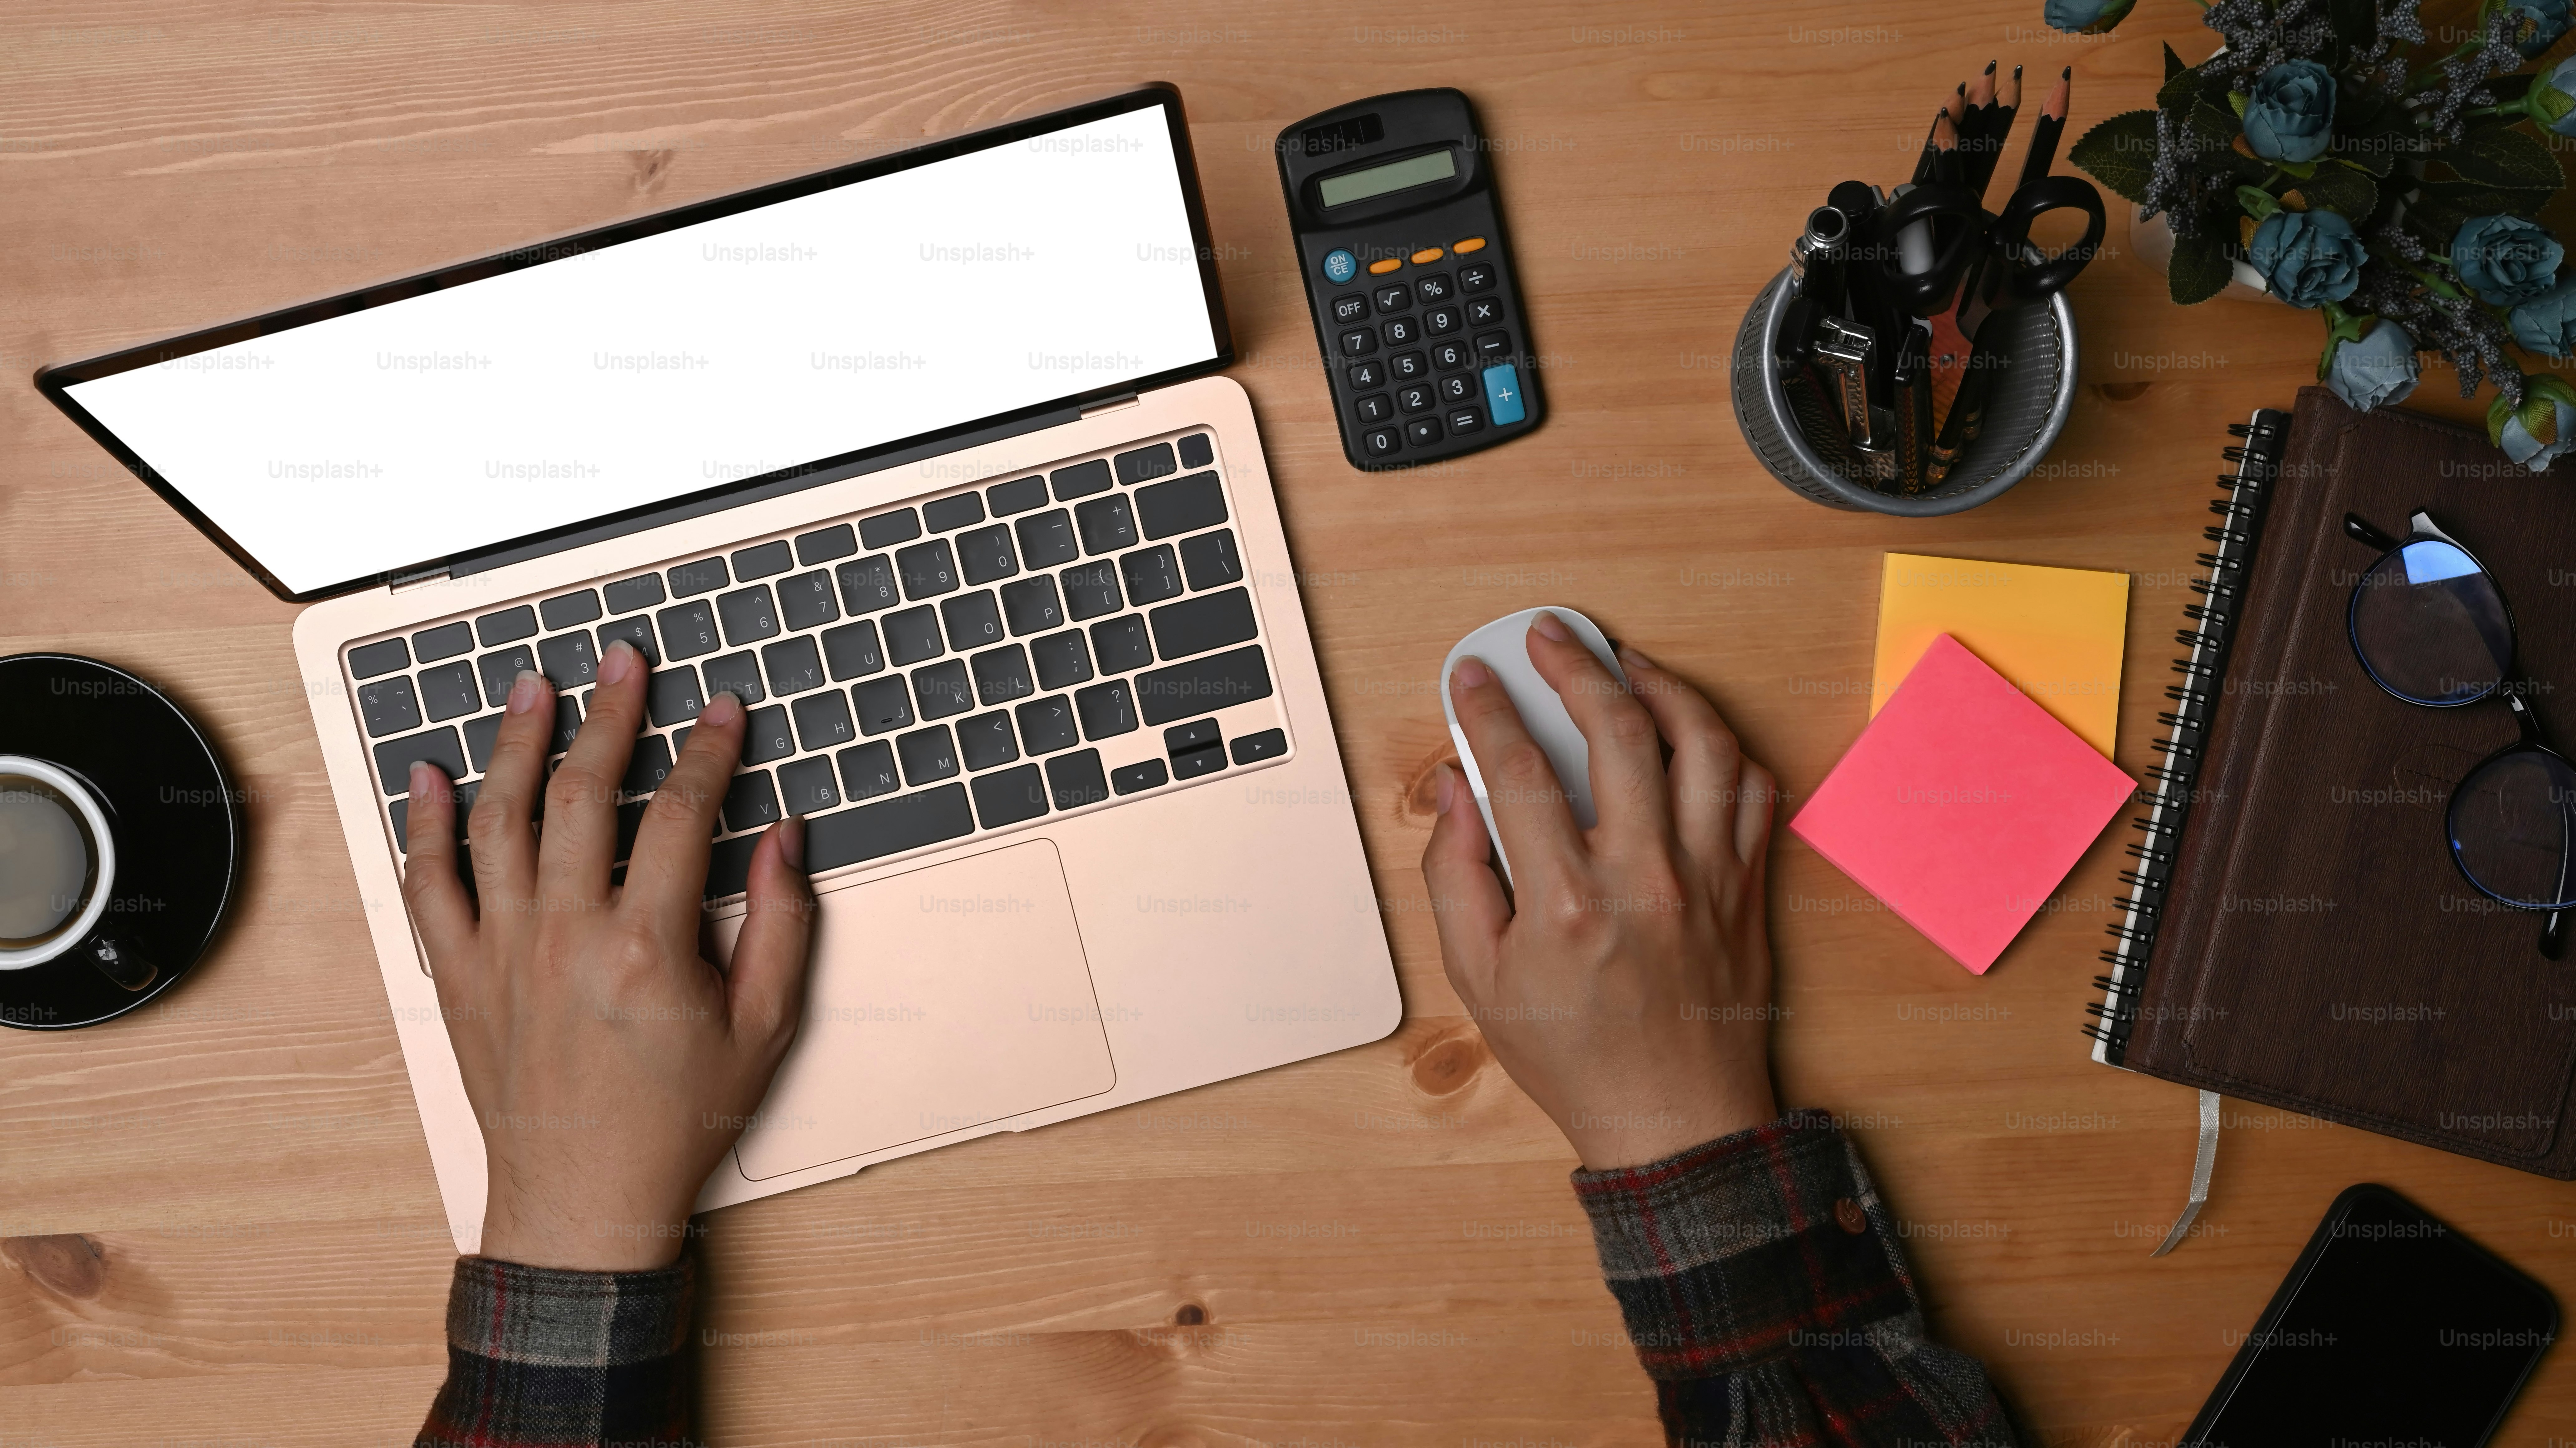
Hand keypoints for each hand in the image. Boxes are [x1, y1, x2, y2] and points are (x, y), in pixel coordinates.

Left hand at [400, 639, 816, 1269]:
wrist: (585, 1200)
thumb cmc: (677, 1121)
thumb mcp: (765, 1029)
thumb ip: (783, 926)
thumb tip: (784, 838)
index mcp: (646, 948)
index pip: (683, 817)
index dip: (709, 754)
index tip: (722, 712)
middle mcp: (566, 937)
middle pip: (586, 796)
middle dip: (610, 717)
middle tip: (623, 662)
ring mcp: (503, 954)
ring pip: (500, 822)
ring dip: (516, 746)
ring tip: (533, 689)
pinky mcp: (462, 979)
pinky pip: (429, 888)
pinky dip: (423, 828)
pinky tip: (426, 778)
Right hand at [1422, 613, 1779, 1170]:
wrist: (1673, 1122)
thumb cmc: (1573, 1056)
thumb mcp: (1477, 978)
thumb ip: (1456, 875)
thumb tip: (1456, 790)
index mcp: (1566, 904)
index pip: (1521, 770)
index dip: (1489, 709)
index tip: (1474, 677)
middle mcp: (1644, 879)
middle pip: (1616, 732)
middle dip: (1575, 666)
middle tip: (1548, 638)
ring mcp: (1707, 878)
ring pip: (1701, 743)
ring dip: (1660, 686)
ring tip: (1625, 664)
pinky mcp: (1748, 887)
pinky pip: (1752, 789)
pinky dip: (1722, 745)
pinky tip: (1687, 729)